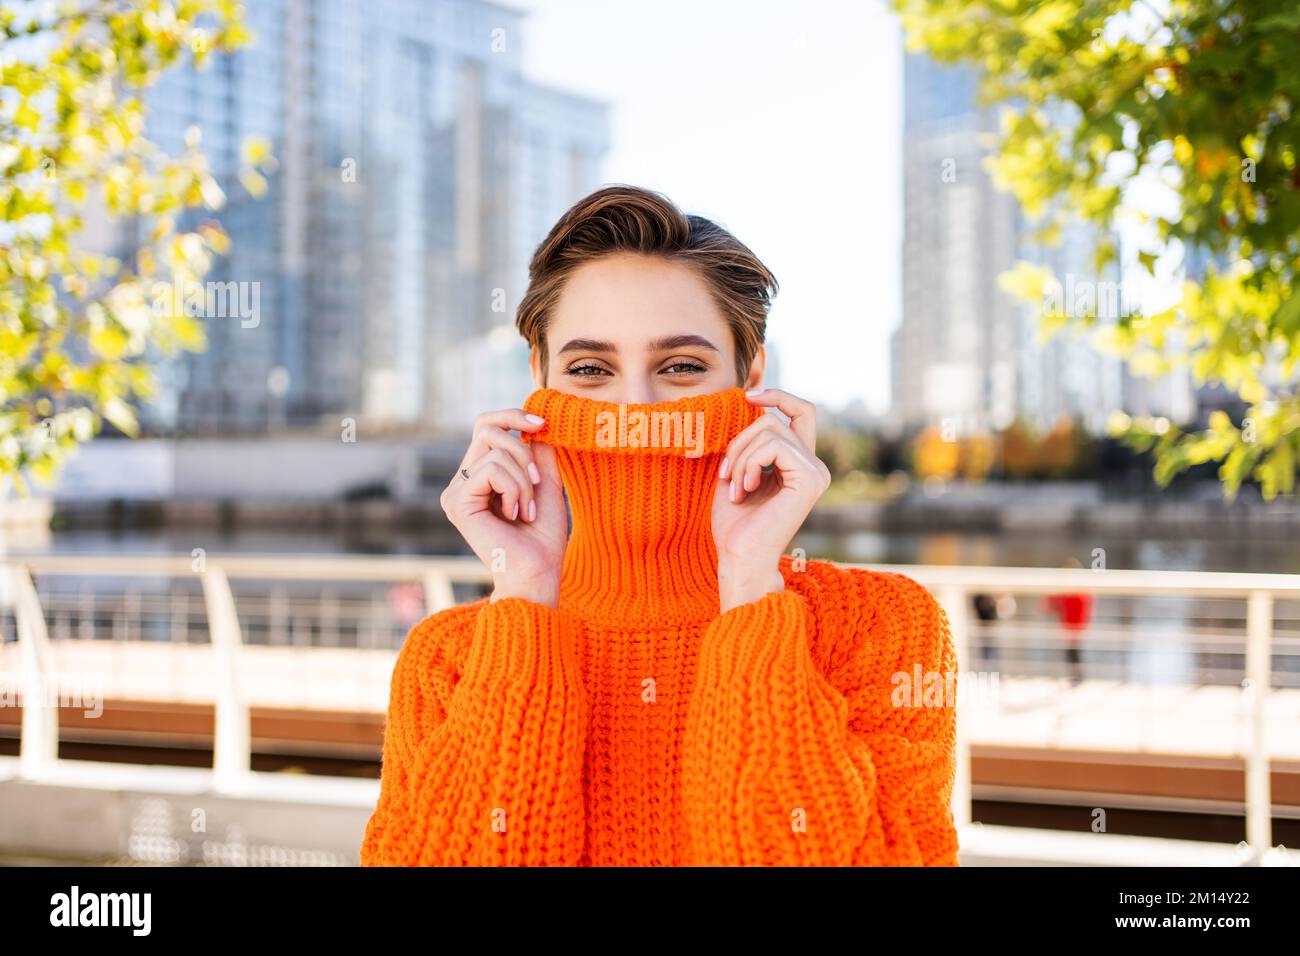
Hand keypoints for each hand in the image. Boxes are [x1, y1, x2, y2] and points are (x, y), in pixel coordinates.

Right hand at [439, 408, 567, 606]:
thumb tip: (536, 421)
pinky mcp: (456, 503)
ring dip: (524, 480)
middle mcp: (462, 481)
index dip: (512, 416)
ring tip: (527, 510)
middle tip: (539, 481)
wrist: (538, 571)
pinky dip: (514, 489)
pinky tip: (513, 515)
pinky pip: (492, 470)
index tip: (543, 424)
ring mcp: (455, 492)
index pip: (487, 426)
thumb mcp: (546, 482)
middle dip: (523, 449)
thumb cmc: (543, 535)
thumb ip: (538, 452)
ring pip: (495, 451)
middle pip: (487, 428)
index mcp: (479, 475)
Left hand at [711, 387, 829, 612]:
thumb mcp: (736, 470)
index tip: (747, 396)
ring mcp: (816, 472)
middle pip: (775, 419)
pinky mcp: (810, 479)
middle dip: (739, 440)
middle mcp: (815, 466)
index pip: (800, 412)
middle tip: (724, 472)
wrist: (739, 557)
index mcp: (801, 464)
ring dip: (739, 457)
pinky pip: (773, 445)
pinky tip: (744, 490)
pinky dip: (748, 464)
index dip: (777, 396)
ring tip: (733, 487)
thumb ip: (746, 439)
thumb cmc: (734, 523)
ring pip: (769, 430)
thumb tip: (748, 399)